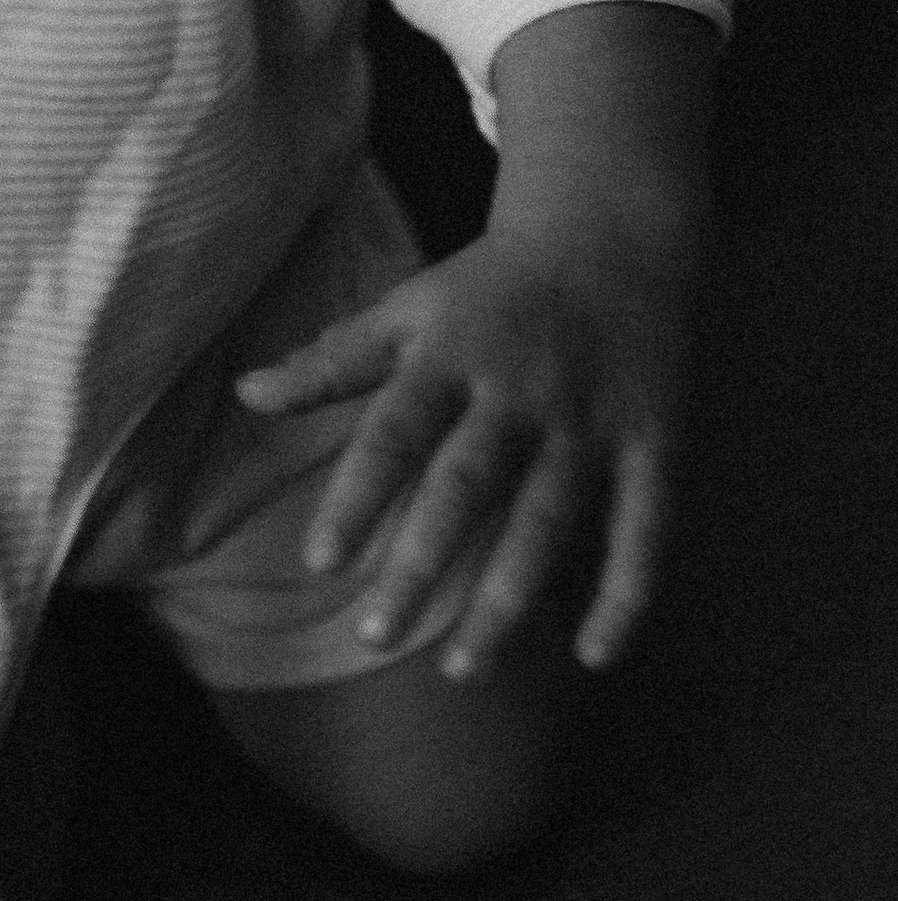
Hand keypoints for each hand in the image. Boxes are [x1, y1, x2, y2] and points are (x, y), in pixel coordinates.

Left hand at [234, 224, 695, 679]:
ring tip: (463, 668)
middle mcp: (519, 392)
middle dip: (423, 563)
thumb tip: (247, 395)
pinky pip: (644, 529)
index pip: (395, 432)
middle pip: (467, 486)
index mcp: (450, 355)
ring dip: (508, 598)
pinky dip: (624, 594)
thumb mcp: (408, 308)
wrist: (610, 233)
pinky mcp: (654, 443)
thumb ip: (333, 360)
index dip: (357, 496)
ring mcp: (590, 421)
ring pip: (547, 520)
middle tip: (375, 636)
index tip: (319, 564)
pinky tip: (593, 657)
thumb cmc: (489, 286)